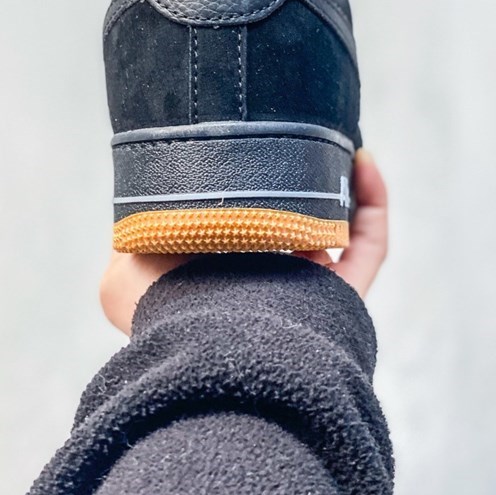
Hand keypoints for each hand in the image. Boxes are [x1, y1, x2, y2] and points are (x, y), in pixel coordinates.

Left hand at [100, 149, 388, 334]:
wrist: (206, 353)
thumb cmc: (164, 316)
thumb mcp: (122, 276)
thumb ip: (136, 240)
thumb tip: (145, 211)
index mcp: (221, 283)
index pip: (241, 232)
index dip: (249, 193)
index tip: (251, 152)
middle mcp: (267, 291)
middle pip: (296, 228)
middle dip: (302, 186)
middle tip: (299, 142)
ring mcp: (310, 295)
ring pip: (337, 231)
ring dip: (340, 185)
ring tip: (332, 140)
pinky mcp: (344, 298)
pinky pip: (369, 245)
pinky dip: (373, 202)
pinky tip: (362, 159)